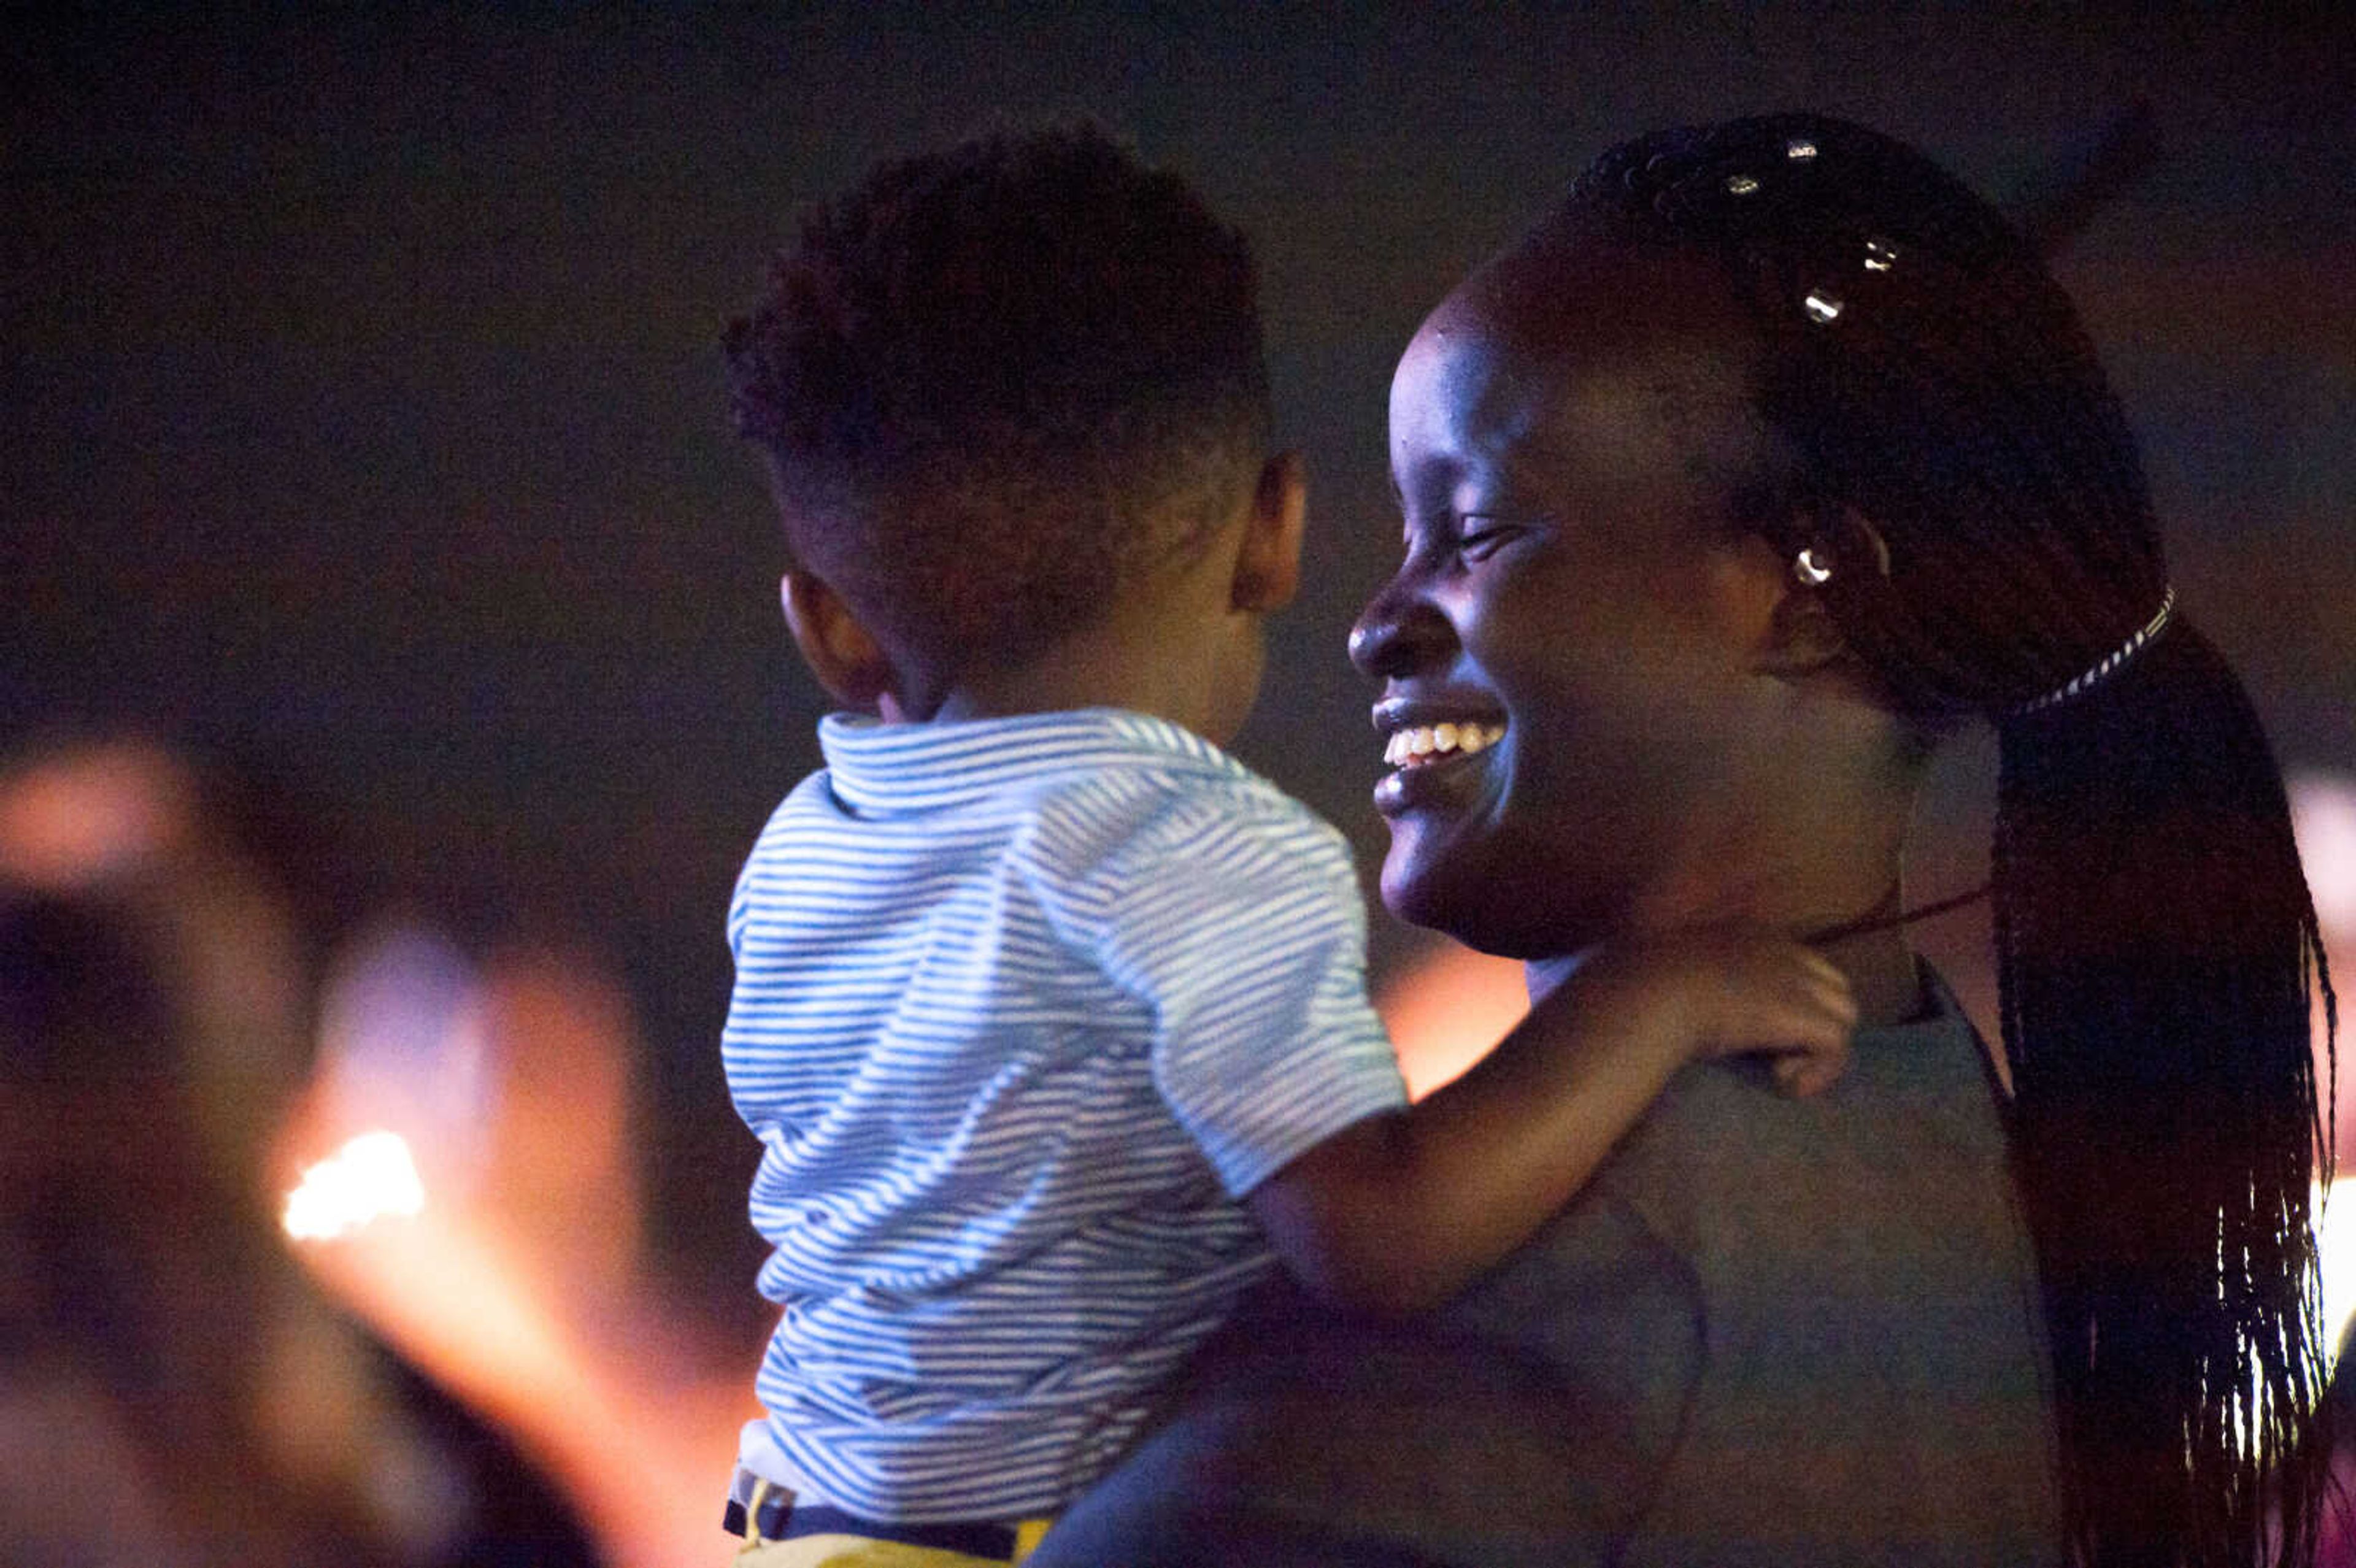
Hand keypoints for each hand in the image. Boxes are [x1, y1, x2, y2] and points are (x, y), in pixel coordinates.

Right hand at [1551, 932, 1857, 1098]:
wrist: (1648, 991)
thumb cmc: (1637, 985)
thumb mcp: (1654, 970)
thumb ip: (1663, 973)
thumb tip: (1627, 984)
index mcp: (1747, 935)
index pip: (1797, 962)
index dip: (1789, 1000)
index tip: (1757, 1032)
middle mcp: (1781, 950)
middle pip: (1833, 987)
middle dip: (1812, 1023)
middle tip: (1773, 1055)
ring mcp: (1798, 981)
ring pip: (1843, 1015)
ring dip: (1816, 1048)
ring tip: (1778, 1071)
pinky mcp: (1805, 1015)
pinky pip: (1838, 1045)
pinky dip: (1818, 1071)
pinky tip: (1782, 1083)